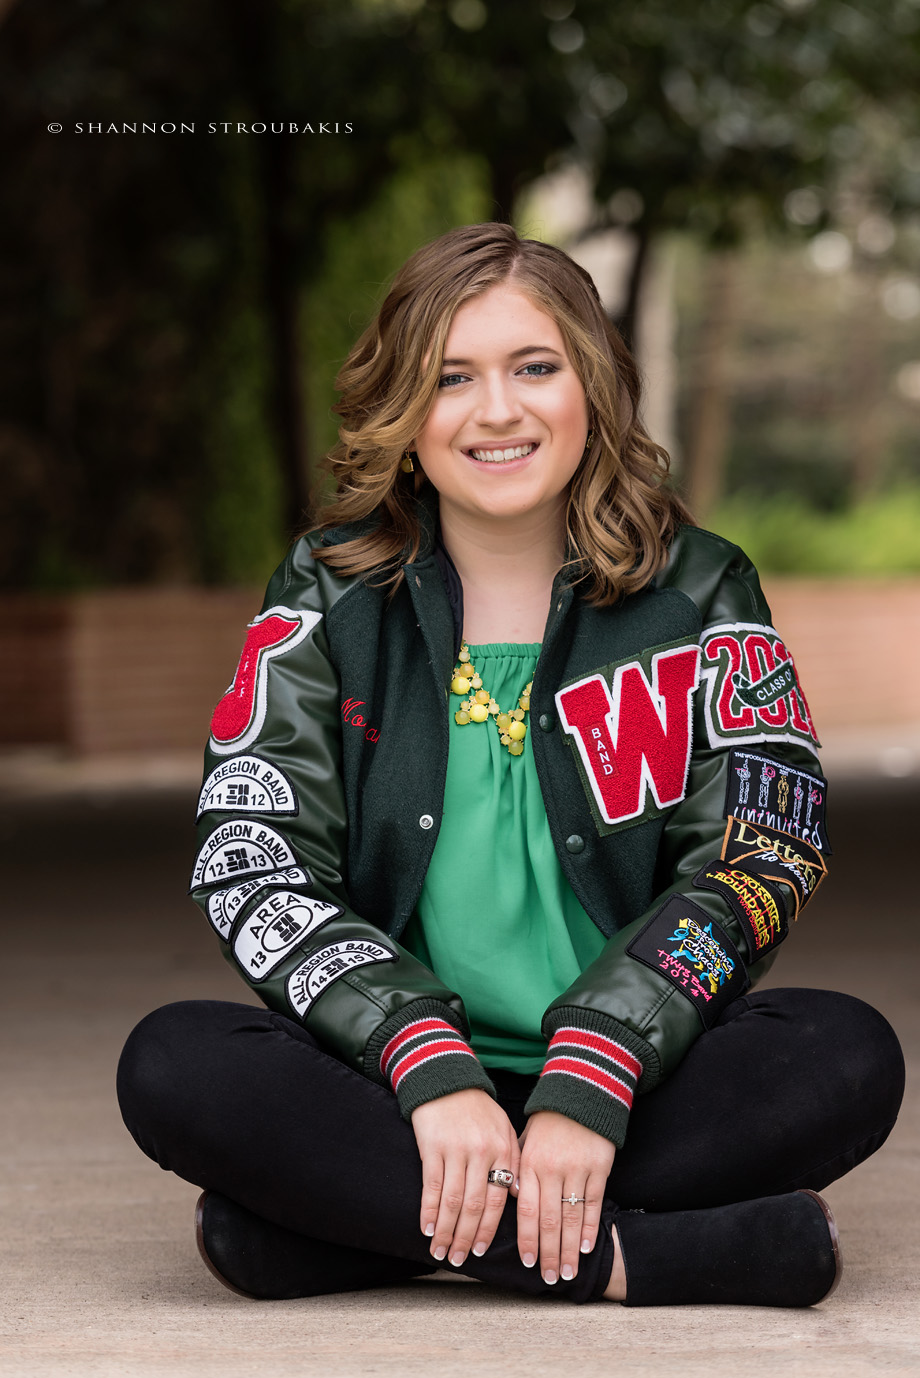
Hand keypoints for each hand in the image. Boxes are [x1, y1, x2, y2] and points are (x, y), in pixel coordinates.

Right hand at [411, 1089, 520, 1267]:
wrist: (448, 1080)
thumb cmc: (478, 1109)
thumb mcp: (505, 1129)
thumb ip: (514, 1161)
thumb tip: (516, 1197)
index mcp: (502, 1151)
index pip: (497, 1200)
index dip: (487, 1229)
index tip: (479, 1251)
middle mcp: (481, 1153)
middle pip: (474, 1206)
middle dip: (466, 1238)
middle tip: (459, 1261)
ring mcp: (456, 1150)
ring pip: (452, 1201)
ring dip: (446, 1231)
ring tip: (440, 1252)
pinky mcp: (433, 1146)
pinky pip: (432, 1186)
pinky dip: (429, 1210)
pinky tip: (427, 1228)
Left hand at [513, 1110, 614, 1284]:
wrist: (580, 1095)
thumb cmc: (548, 1122)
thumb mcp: (524, 1141)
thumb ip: (517, 1171)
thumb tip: (507, 1199)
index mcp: (530, 1164)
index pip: (526, 1210)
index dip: (527, 1239)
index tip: (527, 1263)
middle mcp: (552, 1169)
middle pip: (548, 1220)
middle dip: (548, 1253)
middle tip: (550, 1279)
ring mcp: (576, 1169)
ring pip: (571, 1217)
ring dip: (569, 1248)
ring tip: (568, 1273)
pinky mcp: (599, 1167)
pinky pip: (593, 1202)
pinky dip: (590, 1227)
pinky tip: (586, 1247)